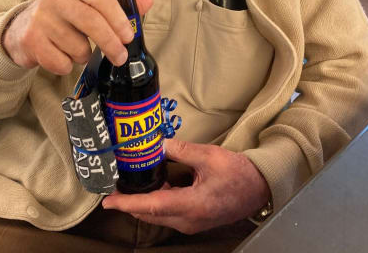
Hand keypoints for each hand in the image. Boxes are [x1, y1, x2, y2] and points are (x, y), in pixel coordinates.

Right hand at [2, 0, 152, 74]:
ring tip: (77, 49)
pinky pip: (61, 62)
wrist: (20, 28)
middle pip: (90, 21)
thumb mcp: (88, 5)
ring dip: (84, 55)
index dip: (118, 16)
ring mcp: (41, 19)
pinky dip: (67, 65)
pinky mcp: (30, 40)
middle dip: (110, 42)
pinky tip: (60, 55)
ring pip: (77, 46)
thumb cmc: (64, 17)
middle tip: (121, 57)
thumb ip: (118, 4)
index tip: (129, 35)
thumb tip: (148, 0)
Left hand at [102, 138, 270, 233]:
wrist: (259, 188)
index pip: (151, 206)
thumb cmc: (238, 173)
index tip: (108, 201)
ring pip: (158, 214)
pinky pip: (169, 213)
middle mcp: (188, 220)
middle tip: (117, 184)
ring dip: (145, 200)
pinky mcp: (195, 219)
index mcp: (191, 205)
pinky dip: (158, 201)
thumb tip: (158, 145)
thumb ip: (181, 150)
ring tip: (133, 181)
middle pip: (150, 213)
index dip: (127, 204)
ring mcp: (192, 223)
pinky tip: (156, 184)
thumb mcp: (209, 155)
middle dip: (131, 201)